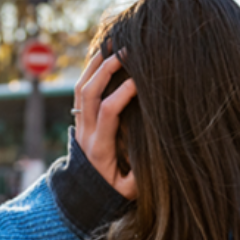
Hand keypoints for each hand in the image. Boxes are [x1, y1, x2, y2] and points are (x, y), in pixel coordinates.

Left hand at [73, 51, 137, 199]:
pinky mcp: (79, 120)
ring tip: (112, 45)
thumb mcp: (128, 193)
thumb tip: (160, 164)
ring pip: (81, 88)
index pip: (108, 112)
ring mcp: (79, 124)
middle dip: (106, 69)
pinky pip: (79, 91)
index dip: (123, 93)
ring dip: (95, 65)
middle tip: (126, 51)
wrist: (81, 195)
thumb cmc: (110, 192)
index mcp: (99, 147)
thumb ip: (141, 179)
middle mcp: (85, 132)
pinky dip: (89, 71)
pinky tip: (102, 56)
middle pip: (89, 93)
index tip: (141, 81)